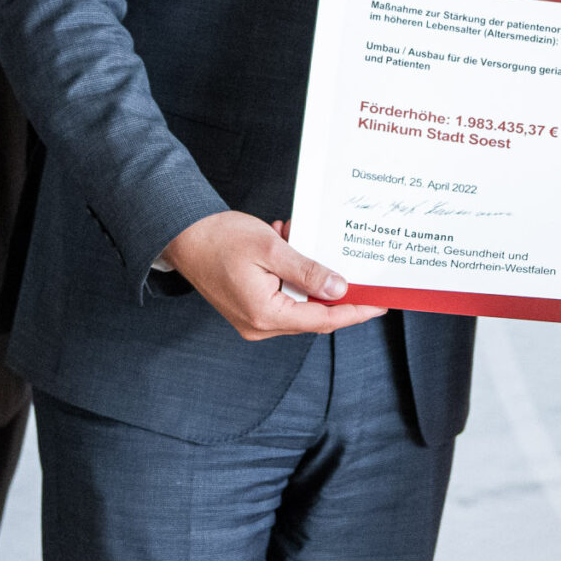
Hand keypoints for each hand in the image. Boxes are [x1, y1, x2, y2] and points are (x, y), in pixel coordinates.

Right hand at [160, 211, 387, 340]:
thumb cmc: (219, 239)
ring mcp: (252, 319)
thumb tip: (339, 290)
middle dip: (331, 286)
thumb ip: (308, 271)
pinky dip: (289, 273)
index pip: (323, 319)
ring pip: (298, 301)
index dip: (355, 311)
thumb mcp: (271, 249)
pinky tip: (285, 243)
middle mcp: (259, 325)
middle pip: (312, 314)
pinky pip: (282, 295)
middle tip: (351, 263)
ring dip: (307, 274)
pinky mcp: (248, 308)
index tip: (379, 303)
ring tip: (299, 238)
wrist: (181, 235)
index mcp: (266, 315)